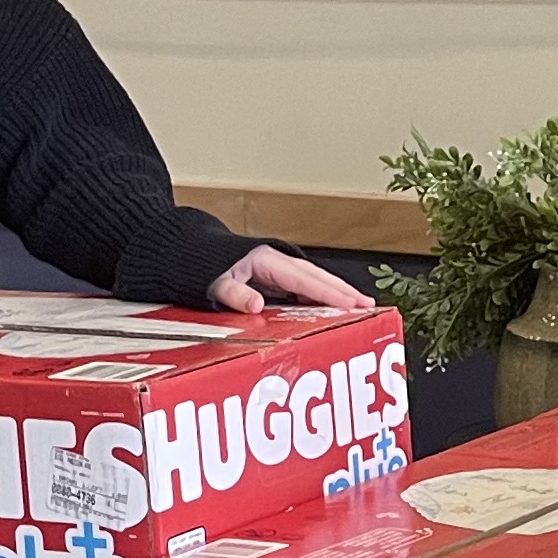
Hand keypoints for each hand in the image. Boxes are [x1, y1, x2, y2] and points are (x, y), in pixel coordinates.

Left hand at [207, 243, 369, 312]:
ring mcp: (277, 268)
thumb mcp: (213, 282)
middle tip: (368, 307)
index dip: (328, 292)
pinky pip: (303, 285)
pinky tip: (331, 306)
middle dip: (343, 291)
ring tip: (360, 306)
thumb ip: (234, 293)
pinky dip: (321, 294)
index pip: (304, 279)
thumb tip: (257, 305)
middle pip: (316, 276)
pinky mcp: (274, 276)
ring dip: (337, 292)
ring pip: (313, 279)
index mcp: (265, 260)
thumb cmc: (201, 266)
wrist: (189, 251)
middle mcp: (275, 261)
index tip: (351, 303)